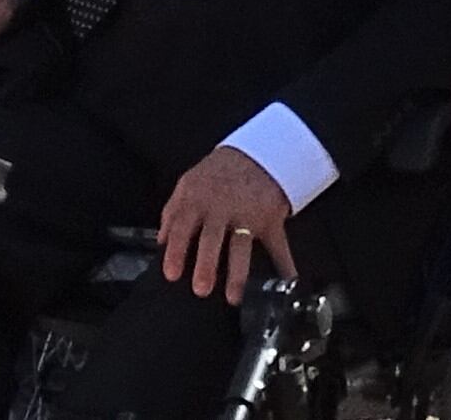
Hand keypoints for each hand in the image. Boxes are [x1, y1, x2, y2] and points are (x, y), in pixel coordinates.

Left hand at [156, 145, 301, 299]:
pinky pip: (278, 243)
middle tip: (202, 289)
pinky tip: (288, 280)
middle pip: (212, 237)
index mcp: (198, 199)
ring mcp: (248, 214)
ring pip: (242, 245)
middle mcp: (222, 208)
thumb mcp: (188, 184)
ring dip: (238, 272)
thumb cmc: (218, 175)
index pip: (183, 226)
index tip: (172, 274)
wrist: (257, 153)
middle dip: (207, 263)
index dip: (176, 251)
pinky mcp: (270, 219)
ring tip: (233, 297)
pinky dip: (285, 263)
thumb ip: (172, 212)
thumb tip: (161, 241)